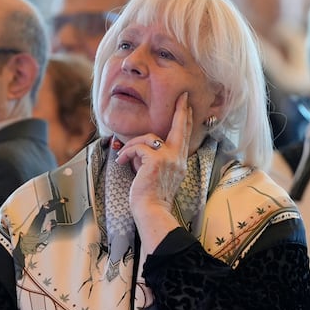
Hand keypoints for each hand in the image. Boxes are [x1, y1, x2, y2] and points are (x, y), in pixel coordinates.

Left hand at [115, 92, 191, 250]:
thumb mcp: (155, 174)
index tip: (188, 106)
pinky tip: (121, 162)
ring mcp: (169, 158)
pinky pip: (138, 147)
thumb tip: (140, 149)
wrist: (152, 211)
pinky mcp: (156, 160)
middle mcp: (178, 158)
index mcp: (179, 162)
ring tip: (123, 158)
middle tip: (182, 97)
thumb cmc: (150, 197)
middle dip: (181, 111)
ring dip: (133, 145)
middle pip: (180, 128)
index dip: (186, 120)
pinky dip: (126, 153)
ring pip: (149, 137)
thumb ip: (153, 159)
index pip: (184, 137)